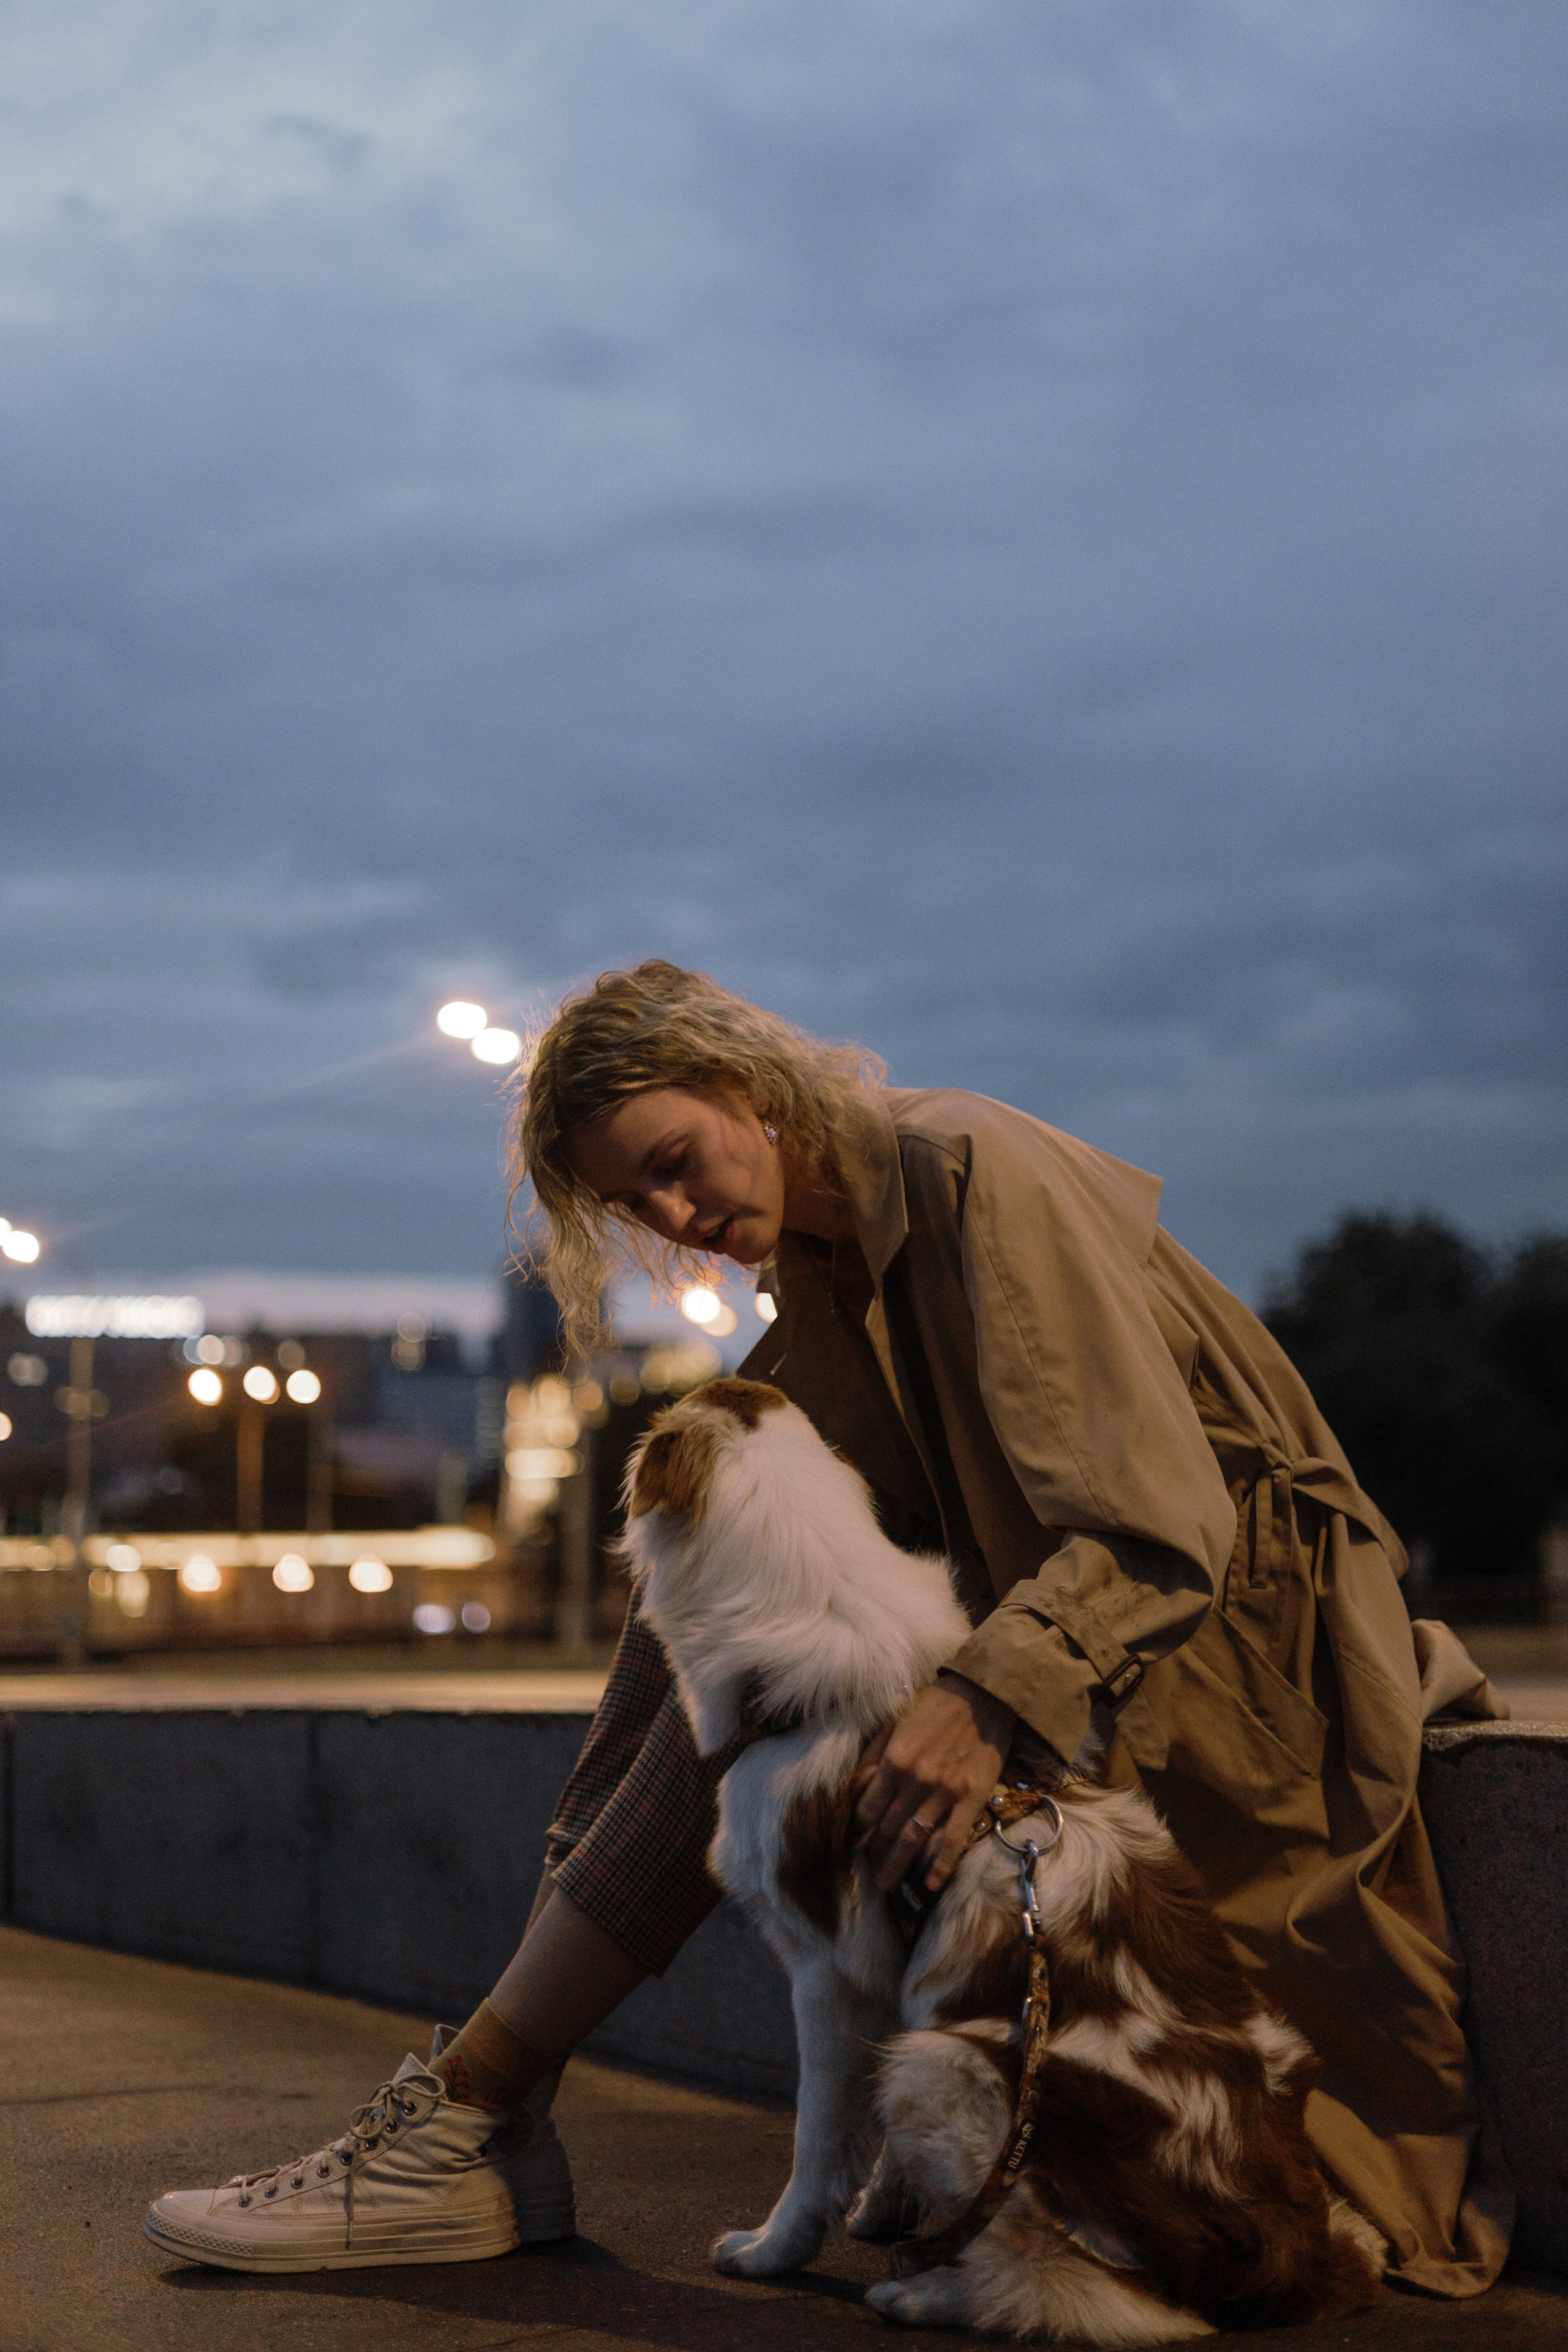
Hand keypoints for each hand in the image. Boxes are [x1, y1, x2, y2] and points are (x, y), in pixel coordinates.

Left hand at [854, 1673, 1015, 1894]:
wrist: (984, 1695)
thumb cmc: (937, 1704)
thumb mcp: (896, 1719)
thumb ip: (874, 1751)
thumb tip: (854, 1781)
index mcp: (894, 1759)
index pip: (867, 1807)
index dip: (858, 1828)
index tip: (854, 1839)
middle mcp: (916, 1780)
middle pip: (887, 1828)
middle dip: (873, 1850)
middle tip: (865, 1867)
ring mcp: (944, 1793)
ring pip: (913, 1839)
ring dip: (896, 1864)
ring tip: (884, 1883)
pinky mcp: (971, 1799)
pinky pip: (952, 1839)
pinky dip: (940, 1866)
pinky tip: (928, 1885)